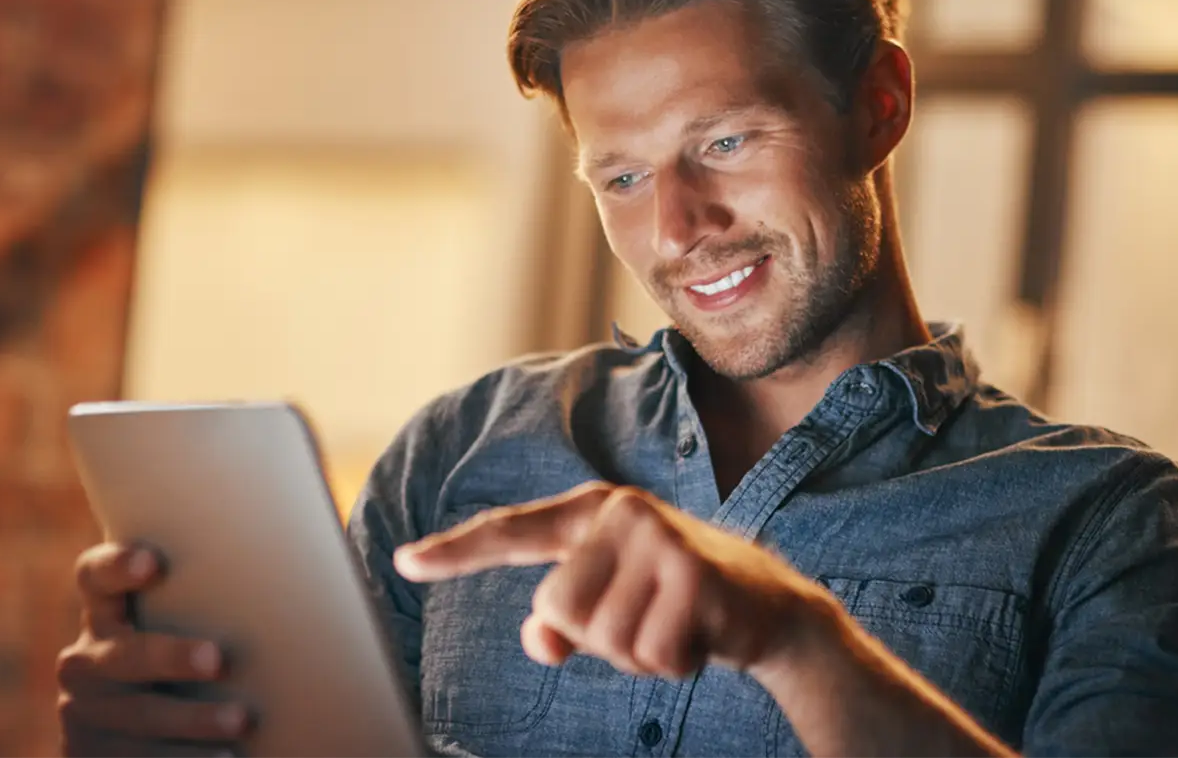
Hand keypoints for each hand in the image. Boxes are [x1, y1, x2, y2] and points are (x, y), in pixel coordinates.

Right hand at [55, 542, 251, 755]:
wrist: (132, 737)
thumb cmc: (180, 660)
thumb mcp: (174, 630)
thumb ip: (202, 603)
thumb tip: (297, 572)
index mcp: (105, 616)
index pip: (95, 578)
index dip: (116, 565)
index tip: (152, 562)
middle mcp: (87, 662)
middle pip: (126, 654)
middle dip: (170, 656)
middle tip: (217, 658)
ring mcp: (87, 714)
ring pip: (141, 716)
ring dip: (192, 720)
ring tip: (240, 720)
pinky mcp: (93, 757)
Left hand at [394, 482, 837, 678]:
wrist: (770, 610)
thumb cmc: (677, 603)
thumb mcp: (614, 608)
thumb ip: (563, 623)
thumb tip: (539, 640)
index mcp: (594, 513)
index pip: (513, 532)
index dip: (457, 551)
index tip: (406, 562)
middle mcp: (624, 513)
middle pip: (559, 609)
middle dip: (598, 639)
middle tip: (646, 621)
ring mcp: (661, 539)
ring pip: (603, 637)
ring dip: (638, 654)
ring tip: (674, 626)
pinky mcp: (696, 574)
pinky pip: (649, 653)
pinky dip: (671, 664)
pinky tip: (698, 637)